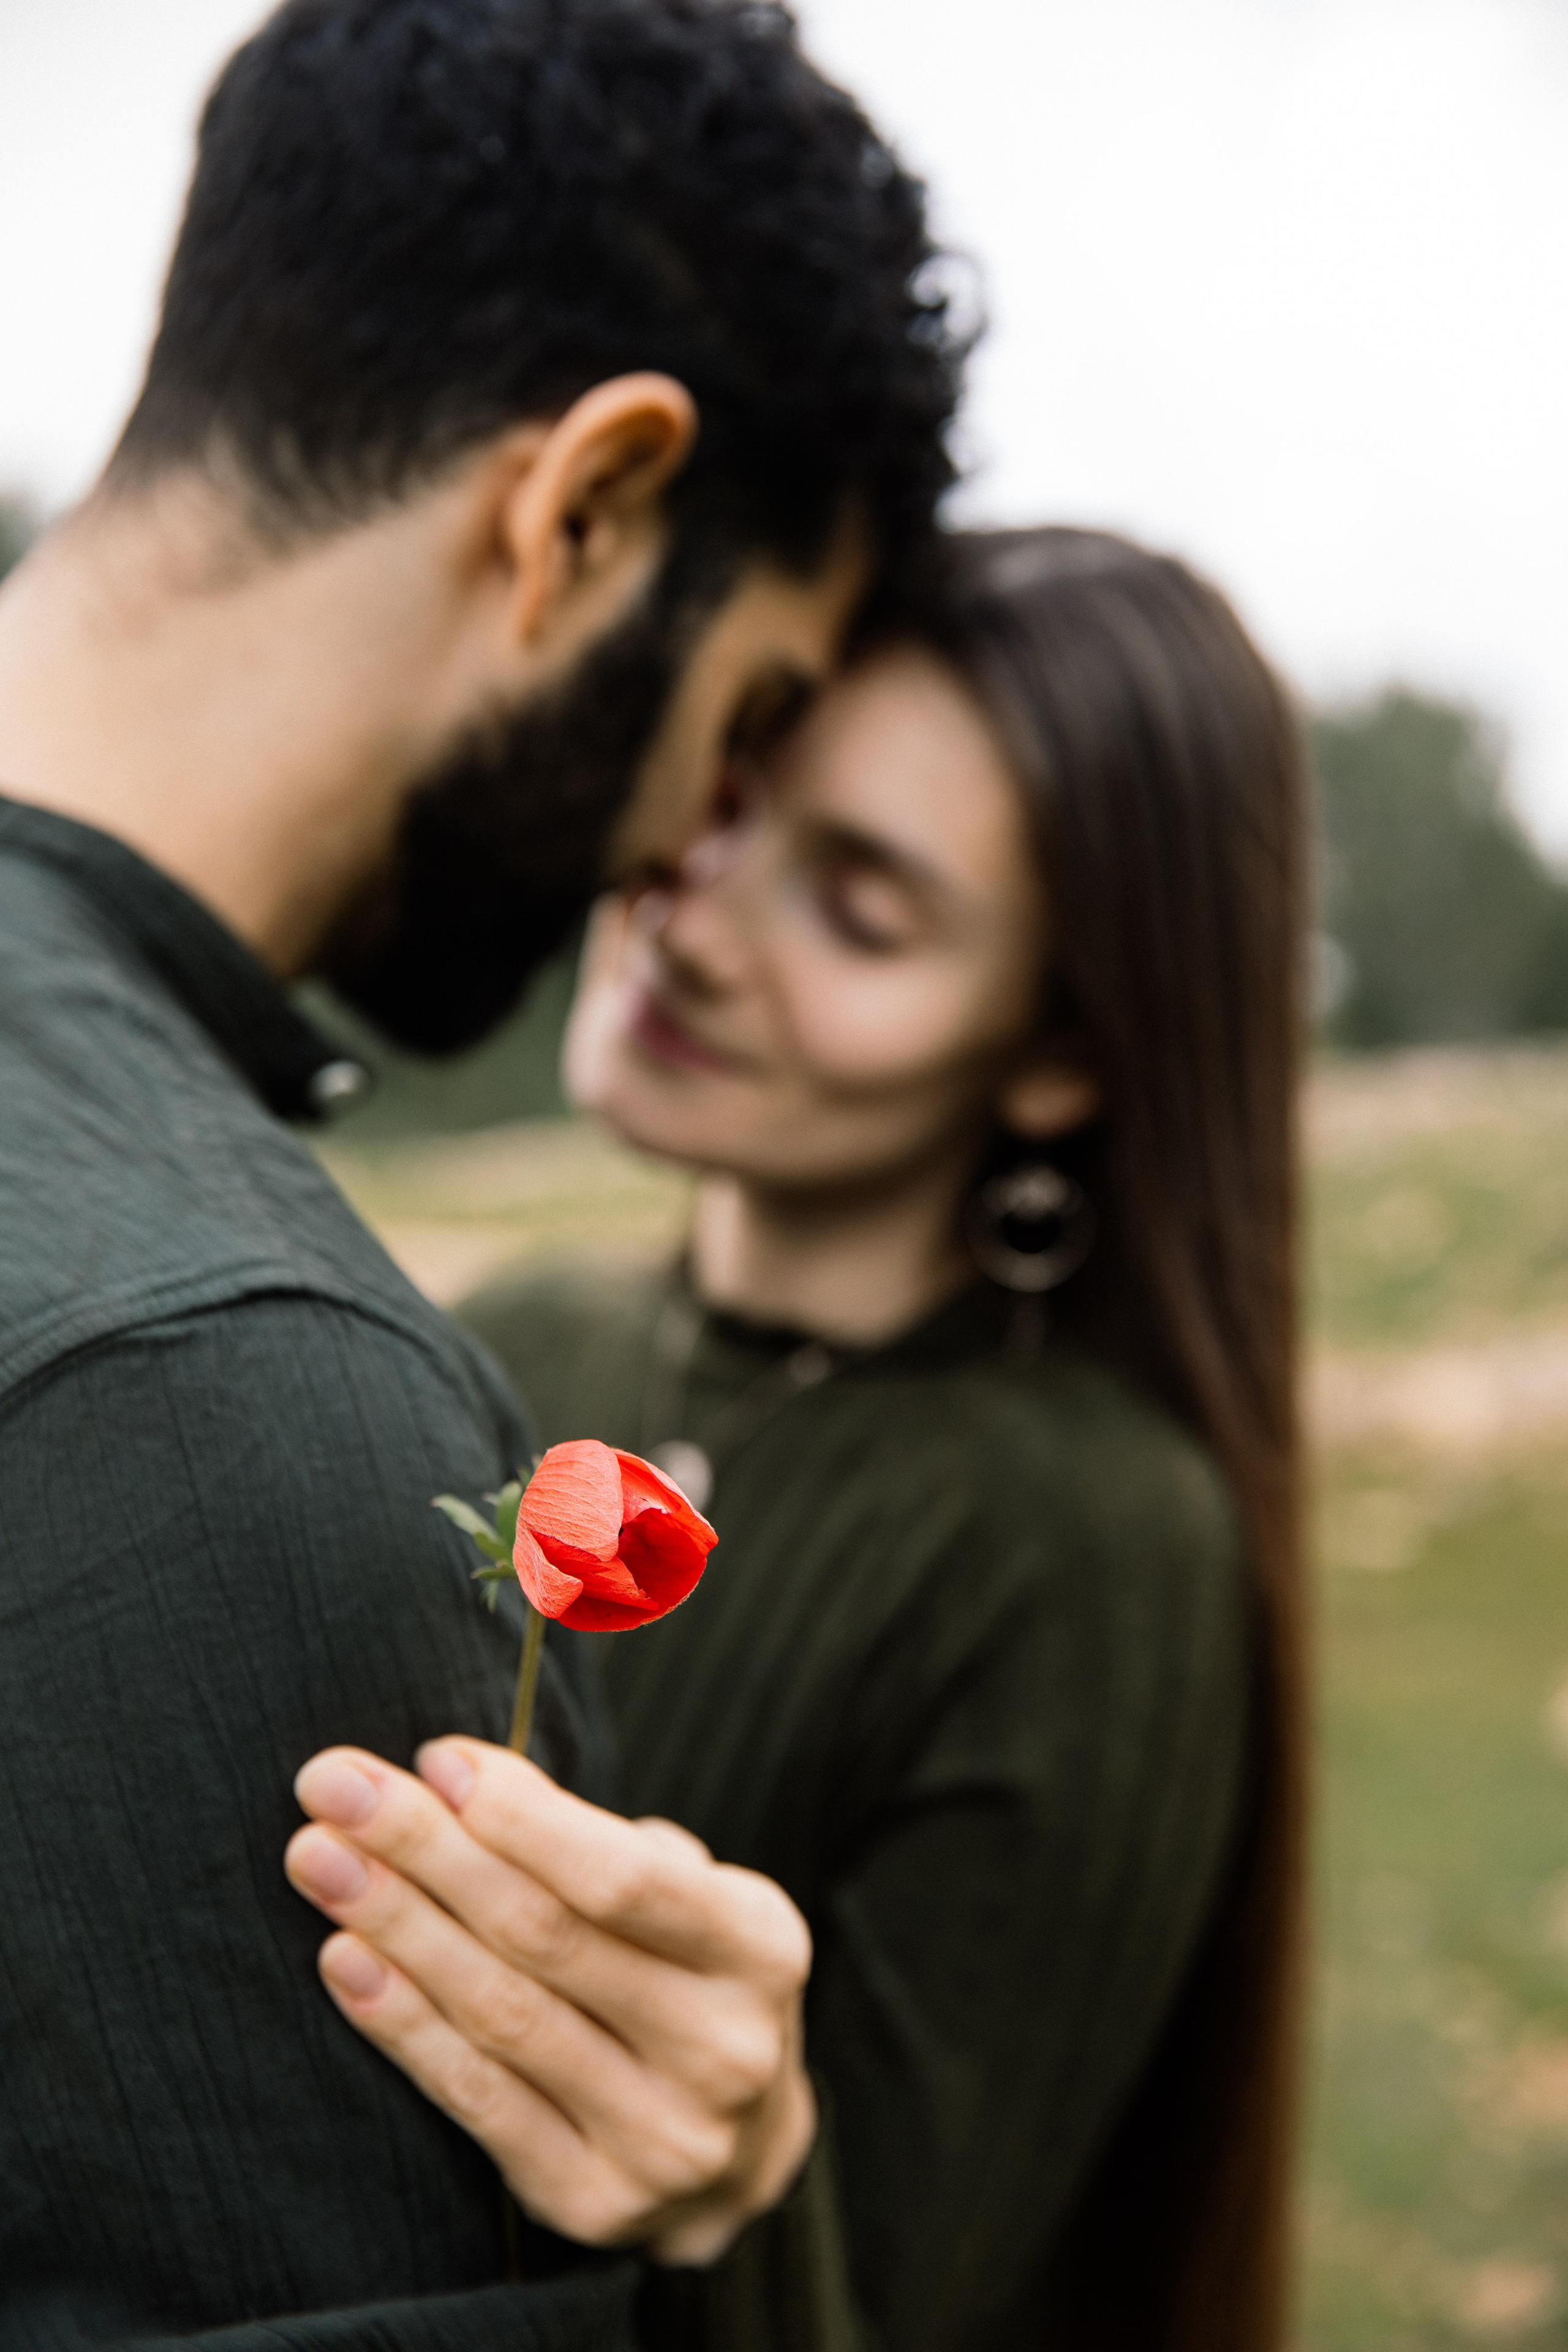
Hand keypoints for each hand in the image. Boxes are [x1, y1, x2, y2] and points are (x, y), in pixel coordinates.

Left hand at [284, 1738, 814, 2263]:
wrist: (741, 2151)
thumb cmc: (687, 1975)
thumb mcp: (689, 1898)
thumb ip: (596, 1846)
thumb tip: (451, 1779)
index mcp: (761, 1950)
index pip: (623, 1877)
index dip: (521, 1817)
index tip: (433, 1757)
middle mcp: (722, 2051)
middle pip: (543, 1936)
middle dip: (425, 1848)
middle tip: (332, 1786)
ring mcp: (658, 2138)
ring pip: (498, 2014)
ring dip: (395, 1924)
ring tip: (315, 1859)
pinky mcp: (589, 2200)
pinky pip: (475, 2099)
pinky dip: (400, 2023)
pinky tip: (342, 1958)